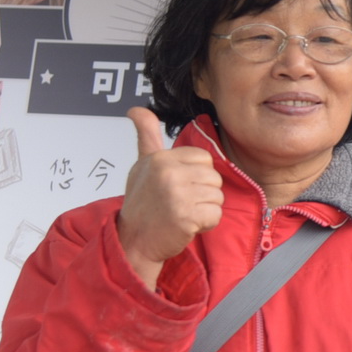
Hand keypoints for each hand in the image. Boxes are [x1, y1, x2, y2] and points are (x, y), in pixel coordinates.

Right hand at [117, 107, 223, 290]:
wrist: (133, 241)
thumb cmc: (142, 204)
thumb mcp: (142, 165)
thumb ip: (146, 135)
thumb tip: (136, 110)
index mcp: (160, 158)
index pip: (204, 158)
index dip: (197, 175)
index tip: (179, 187)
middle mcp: (168, 173)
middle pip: (214, 177)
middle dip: (203, 194)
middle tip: (180, 204)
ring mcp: (177, 194)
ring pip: (217, 196)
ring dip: (205, 210)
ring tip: (183, 214)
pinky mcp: (186, 216)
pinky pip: (216, 215)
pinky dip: (206, 224)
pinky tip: (187, 226)